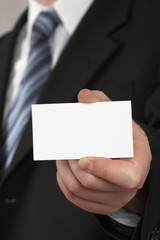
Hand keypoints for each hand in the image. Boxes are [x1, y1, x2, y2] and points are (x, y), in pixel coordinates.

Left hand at [56, 89, 151, 214]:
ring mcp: (113, 199)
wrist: (128, 157)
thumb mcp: (120, 120)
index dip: (102, 168)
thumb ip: (103, 105)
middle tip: (64, 150)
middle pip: (93, 183)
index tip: (83, 157)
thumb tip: (85, 95)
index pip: (124, 177)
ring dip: (64, 172)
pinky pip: (76, 198)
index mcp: (138, 168)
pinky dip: (63, 182)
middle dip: (73, 166)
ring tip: (60, 156)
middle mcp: (127, 189)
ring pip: (80, 191)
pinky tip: (63, 169)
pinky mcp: (100, 204)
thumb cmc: (125, 138)